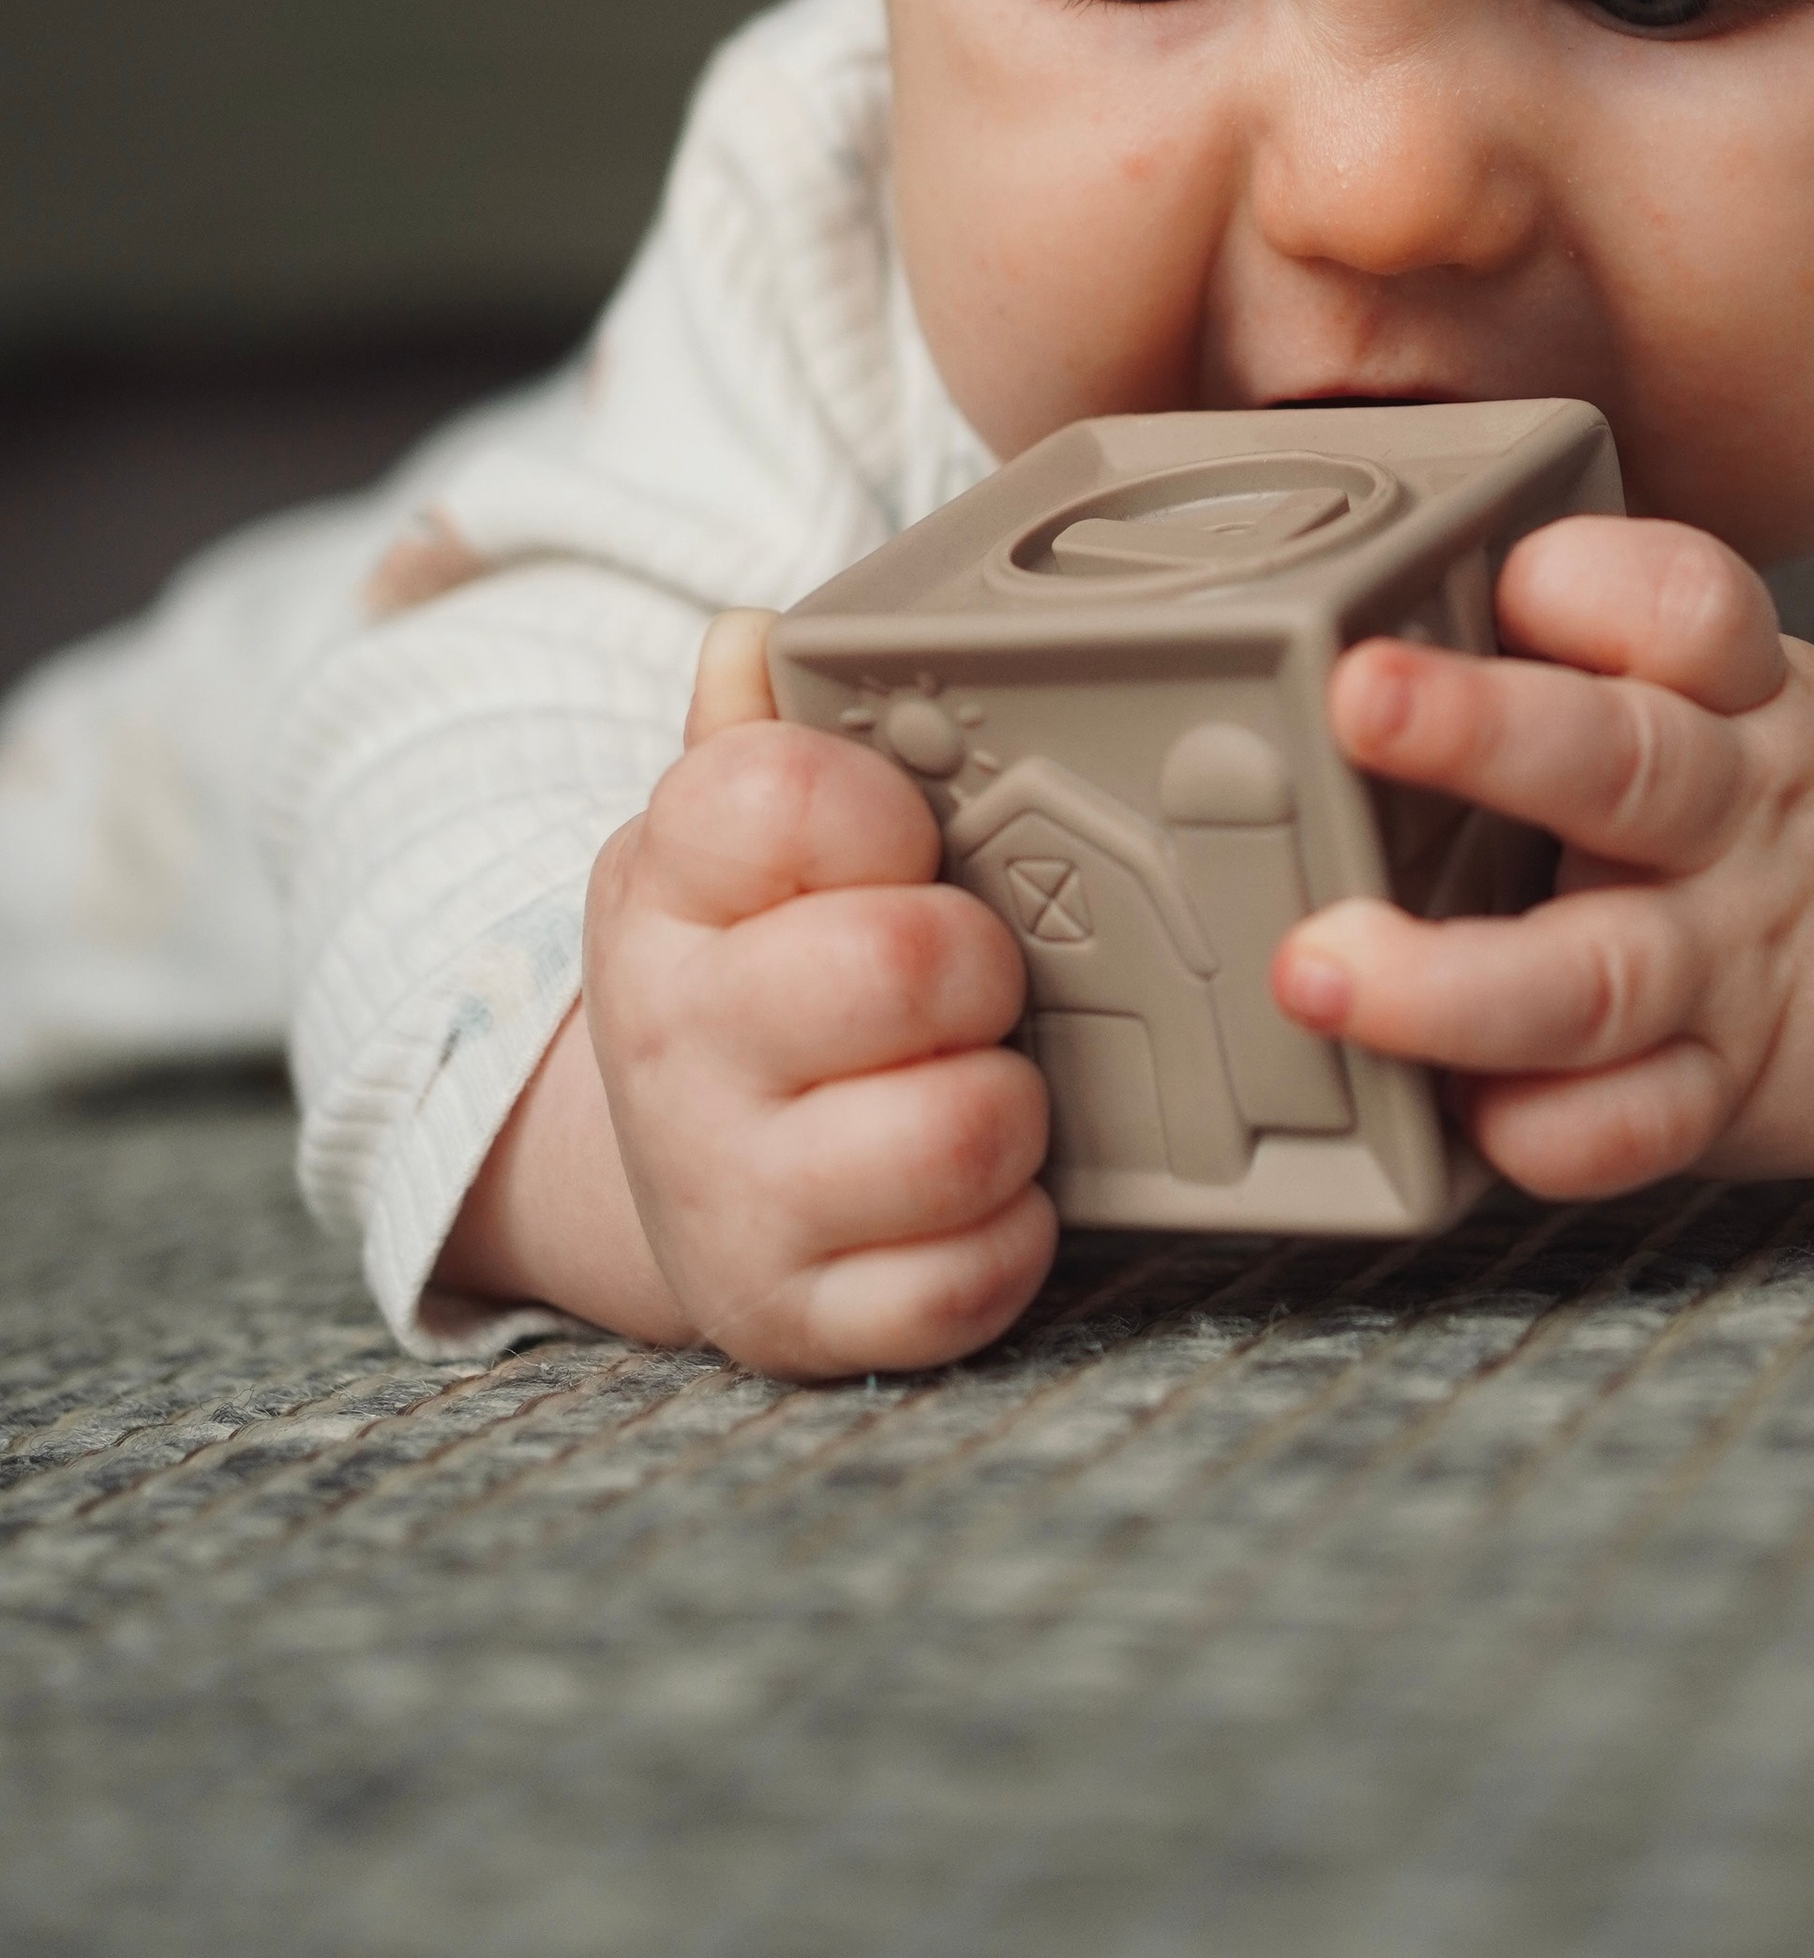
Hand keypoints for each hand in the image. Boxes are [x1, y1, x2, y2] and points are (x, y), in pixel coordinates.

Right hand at [579, 610, 1055, 1373]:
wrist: (672, 1173)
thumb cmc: (754, 972)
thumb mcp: (723, 844)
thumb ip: (755, 730)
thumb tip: (751, 635)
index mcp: (659, 893)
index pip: (782, 791)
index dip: (887, 811)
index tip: (903, 841)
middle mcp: (672, 1047)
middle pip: (906, 962)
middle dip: (983, 965)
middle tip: (973, 978)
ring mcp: (727, 1197)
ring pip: (963, 1129)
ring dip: (1010, 1106)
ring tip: (976, 1082)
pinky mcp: (793, 1321)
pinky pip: (969, 1278)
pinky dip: (1006, 1237)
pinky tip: (972, 1196)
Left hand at [1269, 519, 1813, 1202]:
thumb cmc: (1784, 796)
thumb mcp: (1739, 686)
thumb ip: (1590, 654)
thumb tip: (1355, 598)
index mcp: (1742, 694)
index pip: (1687, 604)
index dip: (1590, 579)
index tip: (1499, 574)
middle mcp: (1735, 817)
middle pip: (1622, 764)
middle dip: (1482, 728)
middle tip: (1357, 695)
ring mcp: (1730, 963)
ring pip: (1597, 976)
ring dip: (1452, 980)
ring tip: (1322, 970)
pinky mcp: (1726, 1090)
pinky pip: (1634, 1128)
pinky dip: (1545, 1133)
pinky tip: (1456, 1120)